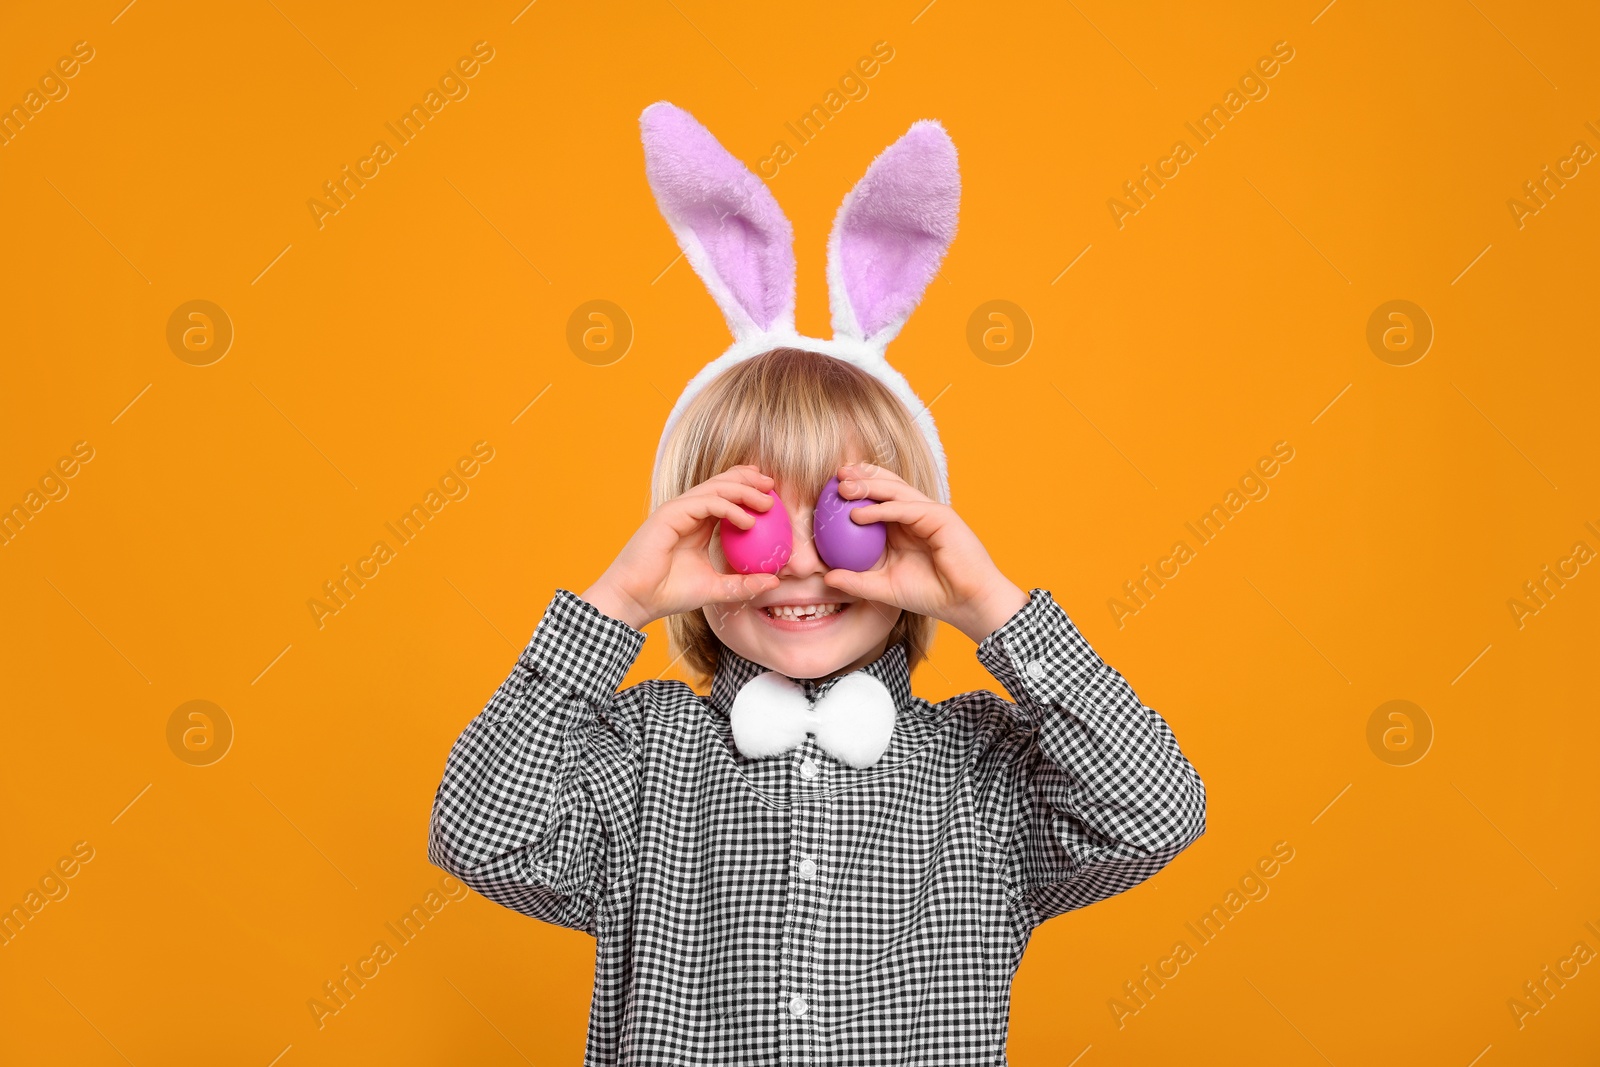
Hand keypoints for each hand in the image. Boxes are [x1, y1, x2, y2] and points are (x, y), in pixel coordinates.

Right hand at [581, 465, 781, 629]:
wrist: (637, 599)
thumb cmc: (670, 594)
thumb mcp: (717, 589)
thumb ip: (744, 584)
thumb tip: (774, 583)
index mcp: (697, 523)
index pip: (724, 495)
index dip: (747, 487)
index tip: (772, 493)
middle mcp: (688, 512)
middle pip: (722, 484)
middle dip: (749, 480)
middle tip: (773, 486)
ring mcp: (678, 511)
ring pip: (716, 488)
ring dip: (744, 491)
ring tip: (768, 502)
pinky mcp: (671, 514)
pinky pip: (706, 503)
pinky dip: (729, 508)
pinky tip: (748, 520)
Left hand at [821, 462, 1028, 643]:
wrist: (966, 603)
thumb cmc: (930, 595)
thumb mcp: (884, 588)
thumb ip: (857, 581)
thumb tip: (827, 577)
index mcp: (903, 526)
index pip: (878, 499)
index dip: (856, 490)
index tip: (827, 491)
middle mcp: (915, 515)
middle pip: (886, 486)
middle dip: (860, 478)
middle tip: (834, 477)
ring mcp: (928, 513)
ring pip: (895, 491)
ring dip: (868, 486)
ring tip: (842, 488)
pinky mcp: (940, 517)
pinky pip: (906, 509)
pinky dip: (882, 509)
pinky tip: (859, 514)